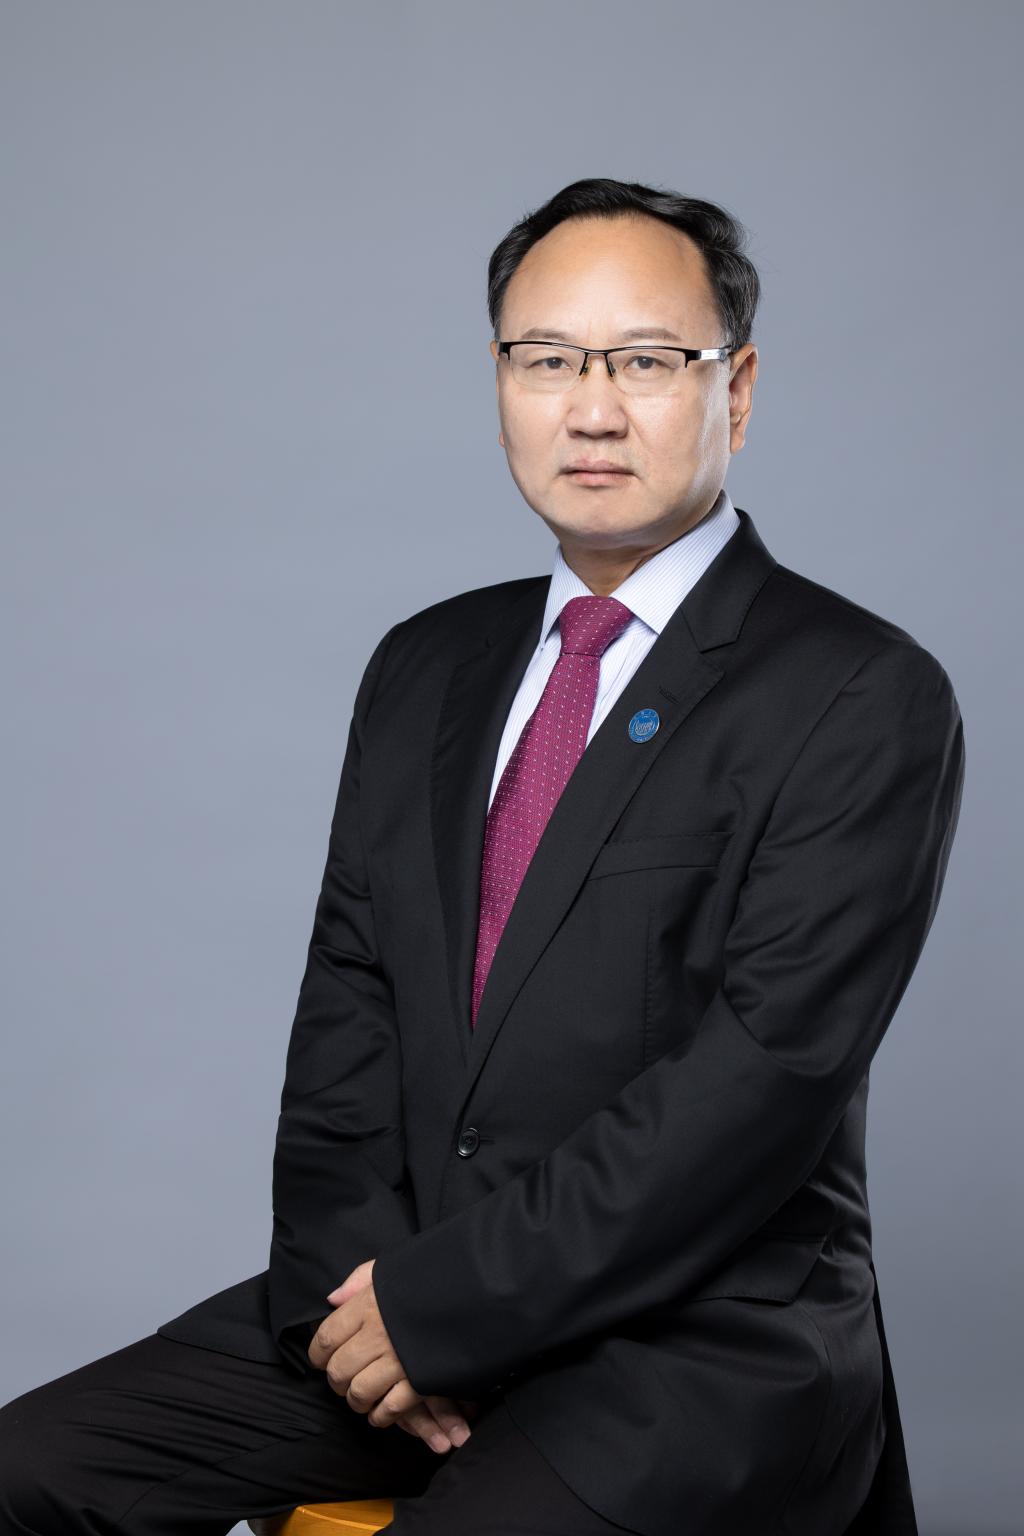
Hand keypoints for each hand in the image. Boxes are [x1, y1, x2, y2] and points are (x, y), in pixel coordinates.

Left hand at [310, 1260, 475, 1453]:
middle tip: (342, 1381)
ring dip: (357, 1400)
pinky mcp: (421, 1382)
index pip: (327, 1337)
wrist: (481, 1291)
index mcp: (369, 1304)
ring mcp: (399, 1360)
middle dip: (336, 1381)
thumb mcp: (393, 1267)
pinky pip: (389, 1409)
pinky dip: (381, 1415)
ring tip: (362, 1397)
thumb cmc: (431, 1277)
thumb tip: (331, 1299)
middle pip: (339, 1370)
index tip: (323, 1358)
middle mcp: (379, 1333)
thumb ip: (359, 1279)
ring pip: (360, 1393)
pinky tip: (381, 1411)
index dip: (319, 1353)